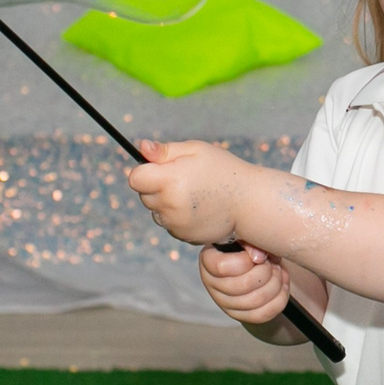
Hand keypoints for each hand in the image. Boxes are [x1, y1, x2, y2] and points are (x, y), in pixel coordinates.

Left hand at [126, 139, 248, 244]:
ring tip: (192, 194)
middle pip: (144, 195)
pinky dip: (176, 217)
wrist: (248, 202)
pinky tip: (197, 208)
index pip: (135, 179)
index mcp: (170, 181)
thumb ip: (165, 151)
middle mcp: (169, 205)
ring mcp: (175, 224)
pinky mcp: (183, 236)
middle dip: (156, 186)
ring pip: (155, 211)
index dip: (145, 171)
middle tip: (183, 179)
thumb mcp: (196, 150)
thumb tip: (141, 147)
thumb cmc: (223, 170)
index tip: (160, 168)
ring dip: (165, 203)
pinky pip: (168, 224)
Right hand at [200, 242, 290, 325]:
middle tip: (272, 263)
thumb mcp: (248, 237)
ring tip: (278, 272)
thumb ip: (251, 242)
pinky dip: (280, 299)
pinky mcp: (240, 315)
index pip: (222, 267)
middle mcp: (212, 285)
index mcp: (209, 261)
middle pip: (243, 285)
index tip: (258, 255)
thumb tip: (258, 257)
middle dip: (266, 272)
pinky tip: (283, 285)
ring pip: (256, 300)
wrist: (254, 263)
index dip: (245, 261)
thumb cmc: (248, 247)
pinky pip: (263, 314)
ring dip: (275, 284)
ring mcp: (225, 303)